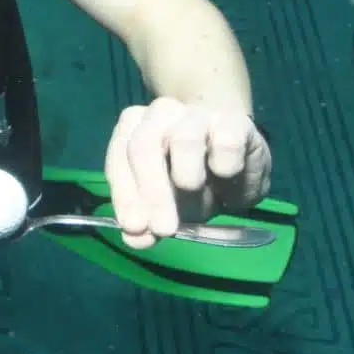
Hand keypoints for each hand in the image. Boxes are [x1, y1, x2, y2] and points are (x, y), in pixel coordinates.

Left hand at [104, 98, 271, 247]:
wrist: (235, 149)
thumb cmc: (190, 174)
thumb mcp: (166, 203)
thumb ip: (148, 220)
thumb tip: (135, 239)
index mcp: (133, 128)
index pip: (119, 157)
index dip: (124, 194)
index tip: (134, 227)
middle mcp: (159, 113)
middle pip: (144, 145)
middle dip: (152, 193)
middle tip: (164, 228)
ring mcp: (197, 114)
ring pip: (183, 139)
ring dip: (187, 176)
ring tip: (197, 196)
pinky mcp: (234, 121)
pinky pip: (226, 142)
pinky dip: (225, 166)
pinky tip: (225, 176)